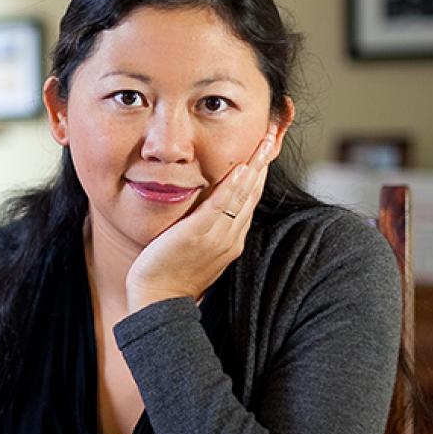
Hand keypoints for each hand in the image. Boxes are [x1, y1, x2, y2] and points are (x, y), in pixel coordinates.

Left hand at [126, 134, 274, 313]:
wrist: (158, 300)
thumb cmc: (170, 274)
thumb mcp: (195, 247)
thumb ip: (205, 227)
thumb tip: (207, 206)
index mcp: (232, 238)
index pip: (250, 198)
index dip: (259, 171)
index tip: (266, 147)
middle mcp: (231, 236)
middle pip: (253, 192)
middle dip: (264, 161)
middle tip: (274, 133)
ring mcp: (218, 236)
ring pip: (243, 196)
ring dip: (255, 166)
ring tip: (265, 140)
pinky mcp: (200, 234)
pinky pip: (221, 206)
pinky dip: (234, 186)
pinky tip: (242, 168)